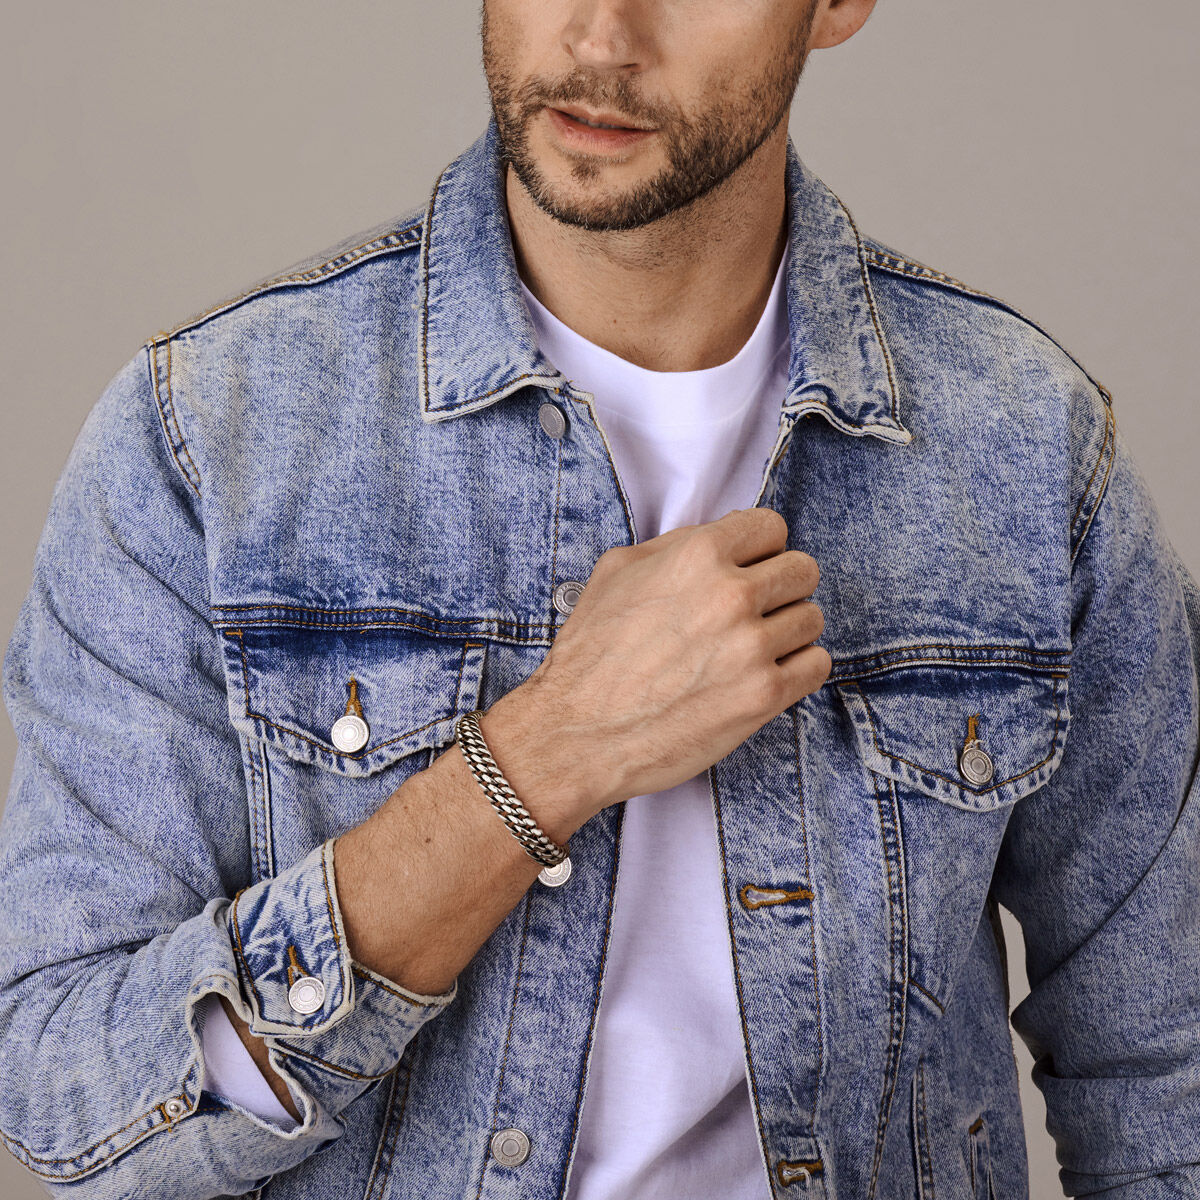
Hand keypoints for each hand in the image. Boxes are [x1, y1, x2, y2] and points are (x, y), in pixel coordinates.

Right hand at [510, 507, 829, 817]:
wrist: (577, 734)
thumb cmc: (591, 654)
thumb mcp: (616, 572)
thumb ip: (676, 544)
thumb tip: (722, 533)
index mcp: (697, 556)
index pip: (771, 527)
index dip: (759, 548)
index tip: (749, 568)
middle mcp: (731, 595)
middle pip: (803, 570)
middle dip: (782, 586)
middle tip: (756, 610)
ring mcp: (751, 648)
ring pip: (812, 618)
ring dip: (788, 631)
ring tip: (752, 649)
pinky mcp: (764, 697)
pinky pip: (817, 665)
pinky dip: (798, 668)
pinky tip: (766, 674)